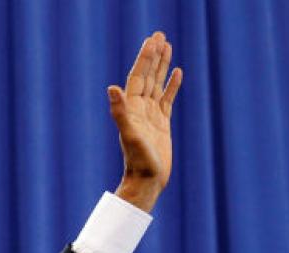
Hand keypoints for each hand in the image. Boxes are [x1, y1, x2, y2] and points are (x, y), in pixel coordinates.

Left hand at [108, 32, 181, 212]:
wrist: (147, 182)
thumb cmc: (138, 161)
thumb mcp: (130, 135)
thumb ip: (120, 112)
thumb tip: (111, 89)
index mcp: (132, 108)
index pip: (139, 76)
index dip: (145, 58)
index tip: (153, 40)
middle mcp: (140, 109)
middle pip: (148, 75)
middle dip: (153, 55)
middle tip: (160, 34)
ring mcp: (151, 115)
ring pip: (157, 84)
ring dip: (162, 65)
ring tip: (167, 46)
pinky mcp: (162, 124)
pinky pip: (167, 99)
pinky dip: (172, 85)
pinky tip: (177, 72)